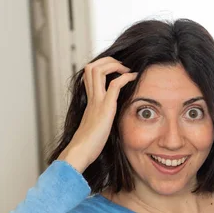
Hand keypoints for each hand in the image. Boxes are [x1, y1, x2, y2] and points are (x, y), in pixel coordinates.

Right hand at [58, 57, 137, 172]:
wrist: (80, 152)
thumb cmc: (88, 144)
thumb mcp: (96, 127)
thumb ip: (101, 119)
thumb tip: (108, 122)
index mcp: (89, 101)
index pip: (89, 75)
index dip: (101, 67)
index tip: (115, 71)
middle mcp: (91, 98)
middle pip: (91, 67)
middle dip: (107, 61)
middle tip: (122, 66)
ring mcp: (97, 101)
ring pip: (98, 70)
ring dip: (114, 65)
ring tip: (126, 69)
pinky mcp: (105, 108)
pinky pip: (114, 85)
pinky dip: (125, 78)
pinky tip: (133, 78)